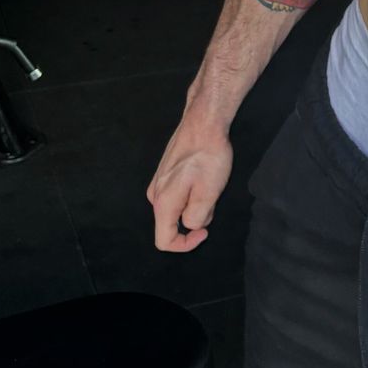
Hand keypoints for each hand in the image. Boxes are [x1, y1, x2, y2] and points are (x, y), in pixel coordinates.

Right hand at [146, 113, 232, 252]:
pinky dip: (191, 194)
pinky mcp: (164, 174)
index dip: (186, 244)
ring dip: (194, 206)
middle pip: (171, 224)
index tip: (205, 231)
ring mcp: (158, 183)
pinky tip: (203, 178)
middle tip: (212, 199)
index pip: (164, 241)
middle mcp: (154, 195)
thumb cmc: (207, 156)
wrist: (203, 123)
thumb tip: (192, 225)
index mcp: (163, 203)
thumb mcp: (209, 192)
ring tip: (209, 185)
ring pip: (175, 209)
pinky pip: (176, 196)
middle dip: (194, 220)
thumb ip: (197, 216)